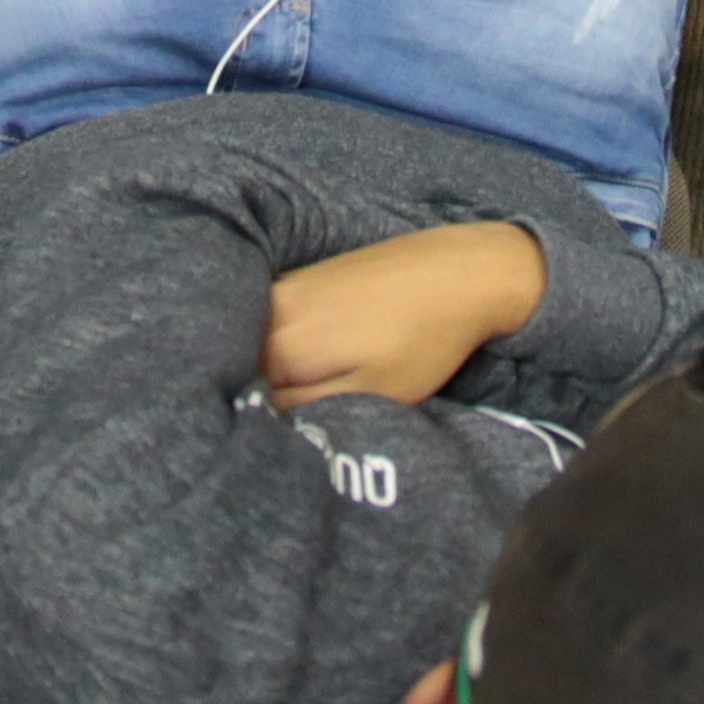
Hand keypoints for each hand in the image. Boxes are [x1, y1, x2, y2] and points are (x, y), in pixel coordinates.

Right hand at [261, 222, 550, 409]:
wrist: (459, 270)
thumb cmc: (418, 342)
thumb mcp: (368, 394)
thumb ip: (303, 409)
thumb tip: (259, 417)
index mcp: (278, 345)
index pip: (243, 396)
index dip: (261, 421)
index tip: (290, 433)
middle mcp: (269, 308)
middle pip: (247, 366)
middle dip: (265, 393)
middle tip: (310, 411)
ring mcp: (286, 285)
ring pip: (260, 343)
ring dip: (275, 369)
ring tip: (322, 381)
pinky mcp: (305, 274)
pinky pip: (275, 319)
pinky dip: (288, 342)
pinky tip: (325, 350)